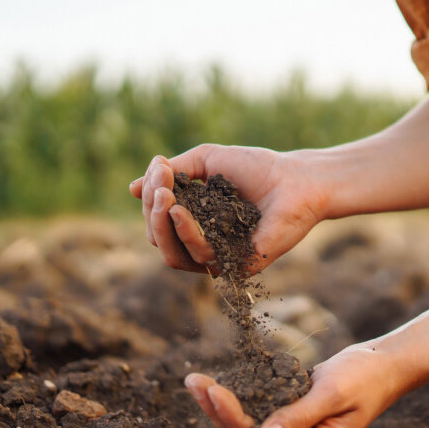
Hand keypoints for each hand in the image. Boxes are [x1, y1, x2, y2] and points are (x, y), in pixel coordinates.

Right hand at [129, 145, 326, 273]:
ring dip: (162, 225)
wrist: (297, 178)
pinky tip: (181, 211)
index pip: (159, 221)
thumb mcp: (206, 161)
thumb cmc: (256, 167)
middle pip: (160, 240)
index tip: (159, 169)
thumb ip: (172, 174)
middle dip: (152, 212)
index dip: (151, 198)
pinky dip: (186, 233)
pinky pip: (201, 257)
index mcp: (195, 223)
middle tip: (159, 186)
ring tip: (166, 197)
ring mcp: (221, 258)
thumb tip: (132, 189)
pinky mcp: (238, 266)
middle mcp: (204, 244)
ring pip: (173, 255)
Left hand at [183, 345, 403, 427]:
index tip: (213, 390)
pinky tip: (215, 385)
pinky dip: (237, 399)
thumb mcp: (331, 393)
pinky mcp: (292, 423)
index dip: (233, 419)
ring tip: (196, 382)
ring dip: (221, 406)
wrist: (384, 364)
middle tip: (193, 382)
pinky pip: (258, 415)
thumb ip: (298, 417)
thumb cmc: (364, 376)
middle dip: (218, 412)